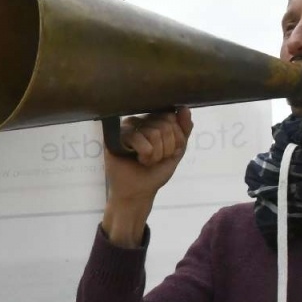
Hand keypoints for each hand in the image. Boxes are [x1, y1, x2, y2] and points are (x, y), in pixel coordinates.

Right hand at [100, 108, 193, 245]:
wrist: (139, 193)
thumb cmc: (155, 172)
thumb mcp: (177, 150)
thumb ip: (184, 130)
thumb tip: (185, 108)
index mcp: (154, 121)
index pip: (172, 117)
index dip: (176, 138)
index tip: (169, 152)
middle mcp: (140, 120)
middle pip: (165, 125)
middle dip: (167, 148)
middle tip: (156, 159)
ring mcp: (128, 128)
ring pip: (154, 132)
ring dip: (156, 155)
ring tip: (146, 161)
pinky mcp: (116, 137)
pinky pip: (140, 140)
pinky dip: (145, 155)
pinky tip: (137, 160)